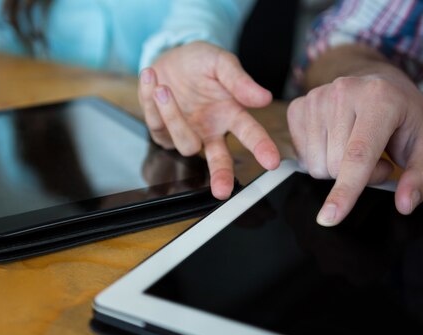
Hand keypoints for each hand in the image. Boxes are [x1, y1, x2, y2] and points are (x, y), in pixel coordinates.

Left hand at [138, 41, 279, 199]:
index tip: (272, 161)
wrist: (170, 57)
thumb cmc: (200, 62)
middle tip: (222, 190)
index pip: (250, 134)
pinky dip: (151, 100)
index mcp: (231, 115)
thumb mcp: (220, 62)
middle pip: (219, 160)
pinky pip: (156, 125)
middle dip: (221, 175)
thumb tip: (263, 98)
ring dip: (172, 116)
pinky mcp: (162, 132)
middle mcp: (211, 130)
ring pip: (184, 143)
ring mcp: (187, 134)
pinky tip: (152, 79)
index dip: (261, 148)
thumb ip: (239, 81)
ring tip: (164, 89)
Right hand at [287, 71, 422, 226]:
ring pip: (316, 165)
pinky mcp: (299, 107)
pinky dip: (319, 158)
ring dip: (337, 168)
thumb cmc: (404, 117)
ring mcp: (317, 98)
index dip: (345, 190)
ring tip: (357, 147)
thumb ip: (422, 178)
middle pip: (335, 165)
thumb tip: (405, 204)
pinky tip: (336, 141)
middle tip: (377, 158)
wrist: (379, 84)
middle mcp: (344, 92)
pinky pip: (302, 157)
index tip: (330, 217)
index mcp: (380, 98)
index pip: (358, 155)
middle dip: (356, 176)